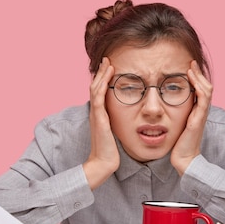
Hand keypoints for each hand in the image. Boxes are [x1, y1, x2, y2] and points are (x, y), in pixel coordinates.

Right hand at [83, 57, 119, 189]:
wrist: (103, 163)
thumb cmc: (111, 152)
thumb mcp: (115, 134)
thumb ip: (118, 125)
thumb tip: (129, 121)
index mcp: (100, 115)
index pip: (100, 93)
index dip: (104, 80)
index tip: (111, 69)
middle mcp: (96, 113)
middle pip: (96, 86)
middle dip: (102, 73)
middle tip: (107, 60)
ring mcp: (96, 114)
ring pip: (96, 88)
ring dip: (102, 74)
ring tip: (108, 62)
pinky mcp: (99, 118)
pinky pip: (99, 96)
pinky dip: (102, 83)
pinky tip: (108, 75)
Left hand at [170, 60, 212, 174]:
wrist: (184, 159)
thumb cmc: (178, 144)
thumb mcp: (176, 125)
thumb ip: (174, 115)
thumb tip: (162, 107)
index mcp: (197, 112)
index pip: (200, 90)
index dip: (196, 78)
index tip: (188, 67)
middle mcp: (201, 112)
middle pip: (206, 86)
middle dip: (198, 73)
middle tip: (191, 62)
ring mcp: (201, 115)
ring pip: (206, 89)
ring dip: (199, 76)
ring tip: (191, 66)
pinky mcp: (198, 119)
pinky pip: (203, 98)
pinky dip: (198, 86)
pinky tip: (191, 78)